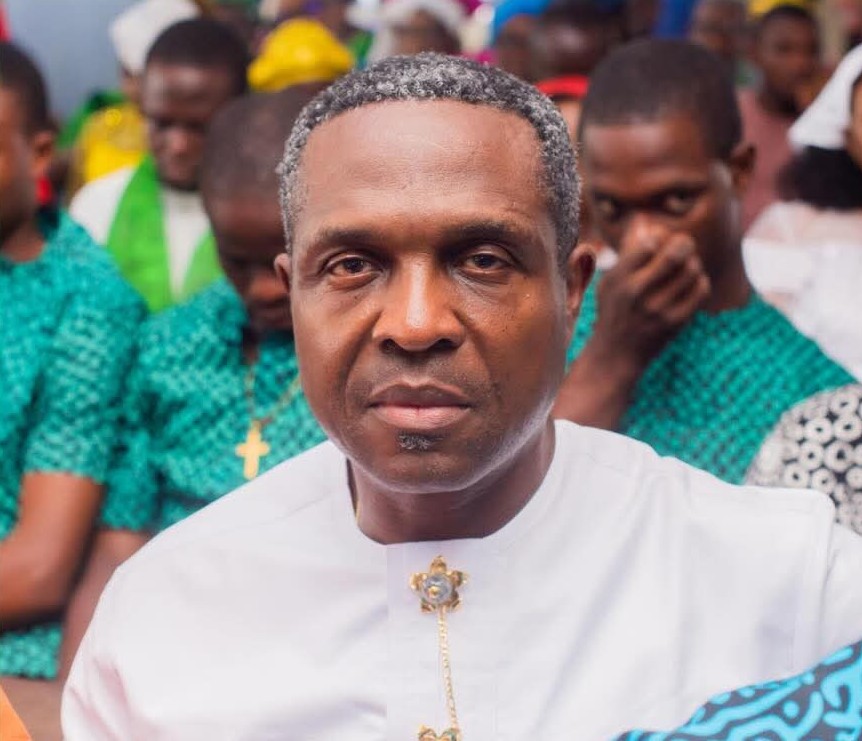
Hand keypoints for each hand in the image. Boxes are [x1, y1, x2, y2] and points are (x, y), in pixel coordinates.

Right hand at [592, 221, 710, 369]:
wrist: (616, 355)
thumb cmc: (614, 310)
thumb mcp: (609, 281)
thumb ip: (626, 253)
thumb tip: (646, 221)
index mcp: (618, 279)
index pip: (648, 243)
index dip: (659, 237)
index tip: (659, 242)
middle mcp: (637, 294)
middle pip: (675, 253)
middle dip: (684, 243)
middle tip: (685, 244)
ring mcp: (657, 309)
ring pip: (692, 270)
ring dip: (693, 263)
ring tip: (687, 265)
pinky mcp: (675, 323)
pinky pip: (700, 290)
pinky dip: (700, 281)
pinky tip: (693, 282)